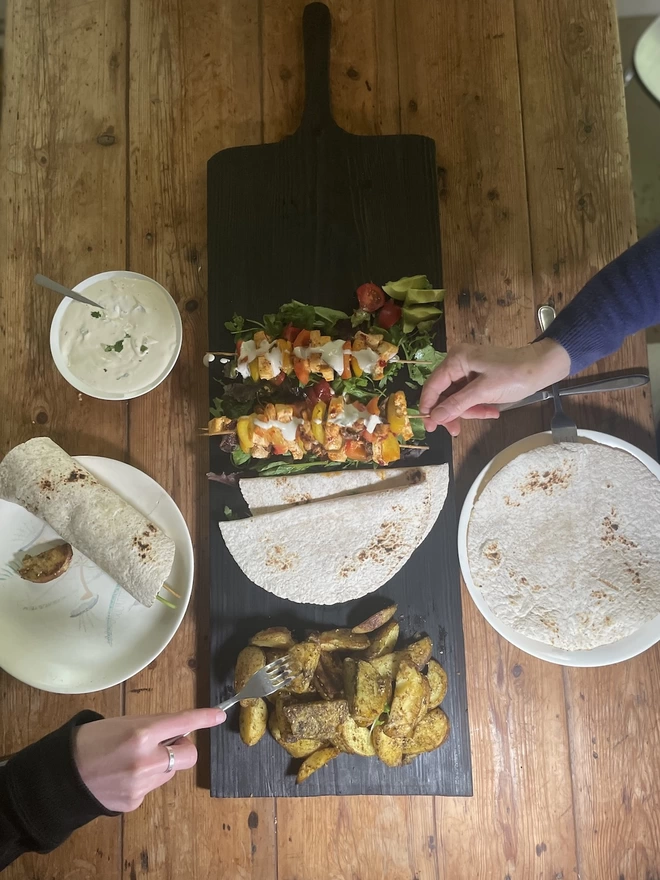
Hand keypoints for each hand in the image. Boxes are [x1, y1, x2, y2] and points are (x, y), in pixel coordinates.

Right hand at [73, 708, 225, 811]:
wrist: (63, 777)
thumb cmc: (91, 741)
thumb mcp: (123, 723)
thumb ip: (153, 726)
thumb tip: (177, 730)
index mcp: (141, 734)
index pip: (182, 722)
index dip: (204, 718)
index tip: (219, 715)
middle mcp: (146, 760)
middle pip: (189, 755)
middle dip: (182, 748)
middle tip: (166, 743)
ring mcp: (142, 785)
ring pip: (171, 772)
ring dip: (162, 764)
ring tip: (132, 760)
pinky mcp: (135, 802)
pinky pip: (152, 787)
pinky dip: (145, 780)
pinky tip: (123, 777)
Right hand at [420, 338, 570, 435]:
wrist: (542, 368)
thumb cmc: (514, 375)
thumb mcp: (483, 391)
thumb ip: (457, 404)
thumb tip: (435, 417)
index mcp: (456, 360)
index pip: (433, 386)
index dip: (429, 406)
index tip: (430, 426)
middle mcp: (458, 363)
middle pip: (444, 393)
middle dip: (452, 412)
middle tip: (455, 431)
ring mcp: (469, 370)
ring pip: (457, 397)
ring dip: (469, 410)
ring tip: (486, 414)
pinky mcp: (479, 378)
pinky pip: (470, 396)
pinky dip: (478, 405)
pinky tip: (491, 411)